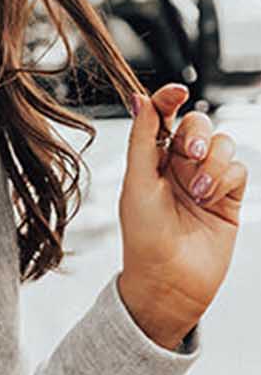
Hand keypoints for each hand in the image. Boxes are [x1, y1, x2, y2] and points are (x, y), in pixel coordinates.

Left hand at [117, 82, 247, 346]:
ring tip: (198, 192)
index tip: (176, 92)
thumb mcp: (137, 184)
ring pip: (223, 144)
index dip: (169, 99)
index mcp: (150, 160)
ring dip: (213, 162)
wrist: (169, 282)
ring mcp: (206, 180)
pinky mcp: (229, 197)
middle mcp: (178, 167)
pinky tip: (211, 199)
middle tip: (189, 154)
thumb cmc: (144, 238)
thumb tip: (140, 99)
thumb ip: (142, 140)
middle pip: (198, 125)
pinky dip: (226, 178)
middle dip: (196, 135)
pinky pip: (239, 168)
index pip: (163, 117)